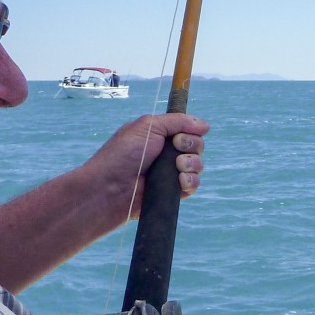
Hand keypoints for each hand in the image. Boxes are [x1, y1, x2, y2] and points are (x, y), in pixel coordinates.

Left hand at [84, 113, 207, 216]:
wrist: (110, 188)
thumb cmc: (123, 154)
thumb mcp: (148, 126)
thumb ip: (177, 121)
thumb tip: (205, 125)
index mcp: (160, 136)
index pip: (188, 130)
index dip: (190, 131)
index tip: (178, 135)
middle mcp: (166, 154)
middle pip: (196, 146)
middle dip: (192, 146)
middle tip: (175, 149)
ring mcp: (170, 174)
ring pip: (197, 165)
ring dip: (192, 163)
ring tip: (177, 167)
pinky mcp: (172, 193)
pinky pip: (193, 184)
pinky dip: (190, 181)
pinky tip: (180, 181)